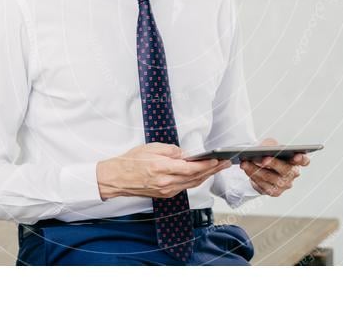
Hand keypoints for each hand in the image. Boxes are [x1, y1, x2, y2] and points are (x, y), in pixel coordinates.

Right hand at [96, 142, 230, 199]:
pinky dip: (195, 181)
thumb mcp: (151, 148)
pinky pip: (185, 187)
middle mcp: (166, 183)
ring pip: (192, 184)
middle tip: (225, 163)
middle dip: (212, 170)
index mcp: (162, 169)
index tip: (218, 160)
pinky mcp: (165, 194)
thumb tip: (185, 154)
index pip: (191, 168)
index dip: (206, 165)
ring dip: (207, 176)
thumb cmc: (131, 162)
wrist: (117, 178)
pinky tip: (202, 175)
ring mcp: (166, 190)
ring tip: (218, 168)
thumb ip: (171, 151)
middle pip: (195, 177)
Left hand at [239, 137, 309, 196]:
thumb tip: (264, 149)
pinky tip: (246, 169)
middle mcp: (293, 174)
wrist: (261, 166)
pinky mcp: (274, 192)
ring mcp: (285, 185)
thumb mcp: (270, 145)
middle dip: (274, 163)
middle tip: (263, 159)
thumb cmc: (269, 153)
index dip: (302, 159)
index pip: (304, 160)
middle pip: (286, 170)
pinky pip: (263, 185)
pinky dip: (253, 176)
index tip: (296, 156)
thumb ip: (270, 145)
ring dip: (256, 169)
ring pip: (270, 178)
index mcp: (297, 161)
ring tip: (246, 163)